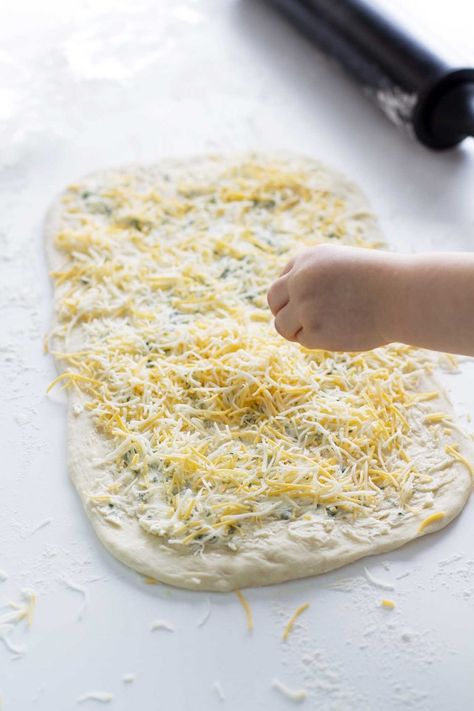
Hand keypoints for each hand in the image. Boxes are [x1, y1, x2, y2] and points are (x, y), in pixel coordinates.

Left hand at [267, 244, 402, 351]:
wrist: (403, 296)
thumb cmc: (380, 282)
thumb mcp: (342, 266)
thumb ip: (315, 279)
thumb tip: (291, 305)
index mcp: (307, 259)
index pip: (284, 280)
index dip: (293, 295)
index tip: (309, 304)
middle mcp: (300, 280)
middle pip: (273, 301)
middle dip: (284, 312)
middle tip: (303, 323)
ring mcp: (304, 306)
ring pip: (282, 325)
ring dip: (297, 330)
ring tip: (325, 329)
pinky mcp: (314, 330)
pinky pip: (303, 340)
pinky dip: (317, 340)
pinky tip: (340, 333)